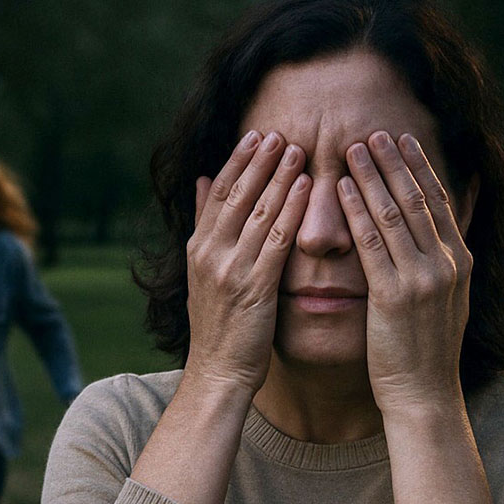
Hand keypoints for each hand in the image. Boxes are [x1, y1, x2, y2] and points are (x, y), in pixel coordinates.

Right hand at [183, 130, 311, 394]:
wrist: (218, 372)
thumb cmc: (219, 325)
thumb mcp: (204, 271)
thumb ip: (205, 224)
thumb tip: (201, 180)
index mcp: (199, 247)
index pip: (217, 193)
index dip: (237, 162)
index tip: (255, 135)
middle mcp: (210, 253)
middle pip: (237, 195)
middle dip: (258, 161)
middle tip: (279, 131)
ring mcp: (231, 269)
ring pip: (257, 212)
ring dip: (278, 177)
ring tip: (297, 149)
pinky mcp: (254, 287)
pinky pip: (276, 240)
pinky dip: (290, 210)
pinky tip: (304, 188)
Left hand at [336, 131, 470, 415]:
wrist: (423, 392)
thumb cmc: (427, 344)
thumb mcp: (452, 292)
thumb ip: (451, 248)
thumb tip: (462, 208)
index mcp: (459, 260)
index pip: (438, 199)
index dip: (419, 165)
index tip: (401, 137)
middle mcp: (446, 263)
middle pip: (416, 198)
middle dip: (394, 161)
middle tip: (374, 130)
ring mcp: (422, 279)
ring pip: (394, 214)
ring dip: (372, 176)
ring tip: (353, 149)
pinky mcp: (394, 296)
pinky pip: (372, 244)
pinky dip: (357, 212)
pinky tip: (342, 190)